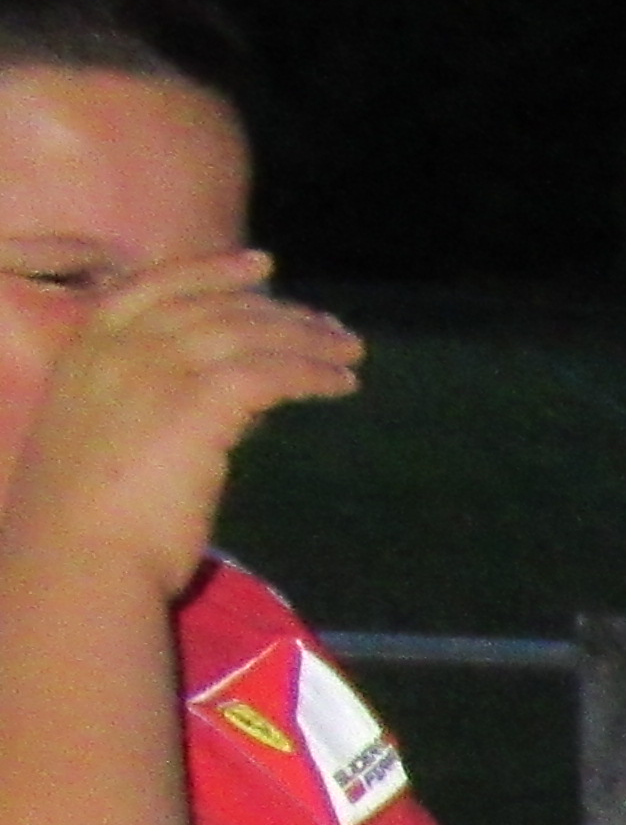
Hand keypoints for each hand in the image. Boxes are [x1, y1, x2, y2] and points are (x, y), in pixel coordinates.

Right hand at [1, 251, 360, 600]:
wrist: (77, 558)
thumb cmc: (83, 521)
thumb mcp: (101, 442)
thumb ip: (144, 407)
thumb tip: (218, 398)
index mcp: (83, 351)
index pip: (154, 289)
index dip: (211, 271)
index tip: (261, 266)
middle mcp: (119, 349)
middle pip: (215, 310)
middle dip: (278, 312)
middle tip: (329, 326)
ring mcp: (157, 371)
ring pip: (249, 335)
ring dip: (308, 341)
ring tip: (349, 354)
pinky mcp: (200, 403)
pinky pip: (272, 372)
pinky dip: (312, 374)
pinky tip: (341, 386)